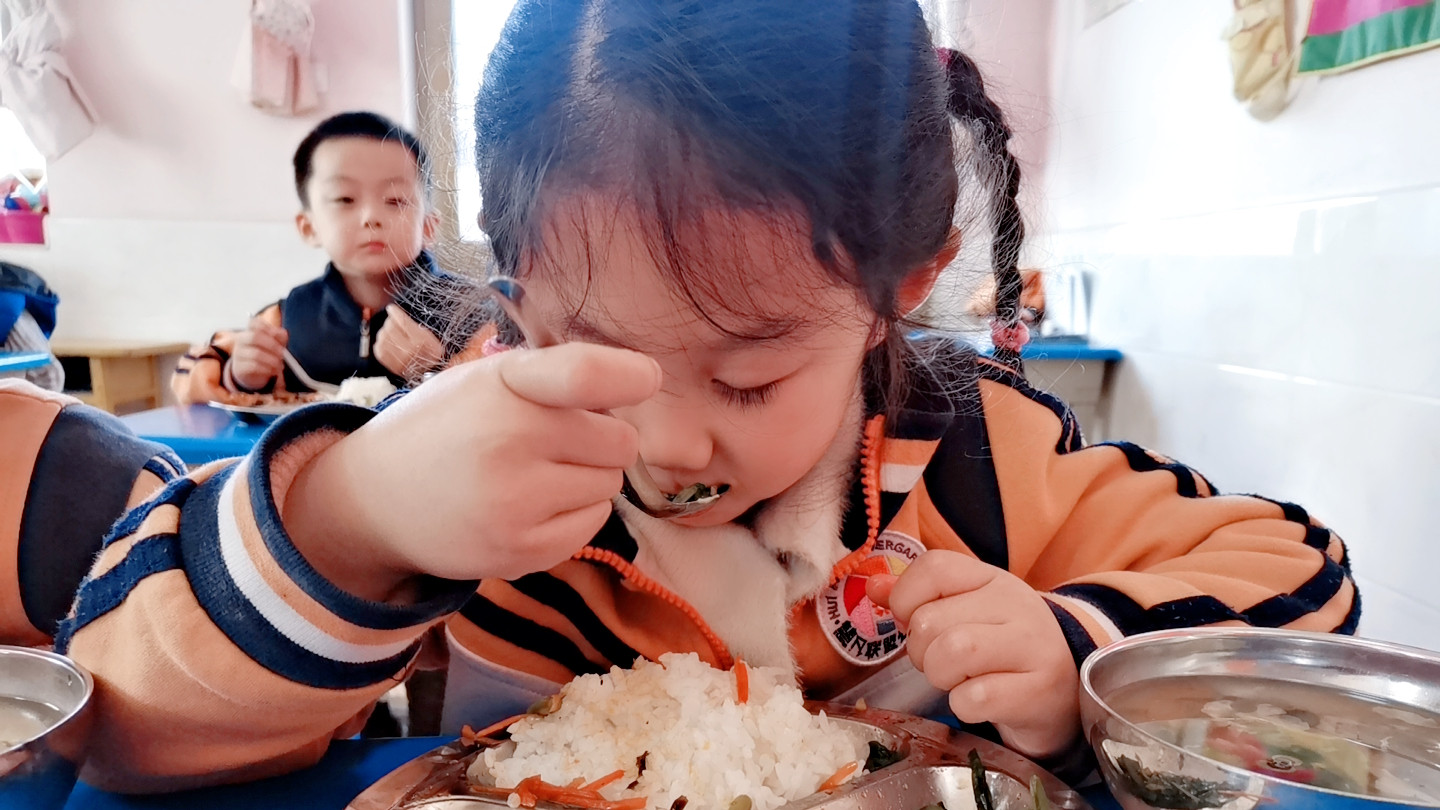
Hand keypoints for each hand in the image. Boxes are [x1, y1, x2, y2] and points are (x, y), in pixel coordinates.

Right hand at [230, 316, 287, 391]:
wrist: (254, 374)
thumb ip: (280, 336)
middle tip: (282, 353)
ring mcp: (238, 354)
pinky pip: (253, 367)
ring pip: (255, 354)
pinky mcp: (239, 368)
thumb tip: (281, 335)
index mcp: (250, 331)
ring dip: (272, 360)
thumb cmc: (267, 355)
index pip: (254, 323)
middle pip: (254, 337)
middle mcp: (241, 340)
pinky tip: (273, 371)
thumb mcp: (276, 344)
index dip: (268, 329)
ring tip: (279, 365)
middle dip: (272, 345)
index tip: (279, 339)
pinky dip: (267, 369)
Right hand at [283, 343, 662, 601]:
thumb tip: (642, 381)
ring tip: (532, 475)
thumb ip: (556, 375)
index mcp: (503, 383)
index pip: (585, 374)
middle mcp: (509, 439)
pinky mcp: (522, 551)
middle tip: (555, 441)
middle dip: (600, 439)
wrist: (375, 501)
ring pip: (610, 484)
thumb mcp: (485, 380)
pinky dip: (576, 514)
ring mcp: (515, 501)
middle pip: (620, 441)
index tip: (646, 380)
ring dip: (587, 478)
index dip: (630, 376)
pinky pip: (593, 523)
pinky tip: (530, 506)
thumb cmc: (449, 428)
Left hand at [374, 305, 445, 378]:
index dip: (395, 312)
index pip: (402, 322)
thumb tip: (395, 313)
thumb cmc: (430, 352)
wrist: (428, 373)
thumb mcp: (429, 336)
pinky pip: (378, 348)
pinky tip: (387, 342)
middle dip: (390, 321)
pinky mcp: (389, 364)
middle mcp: (409, 350)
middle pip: (390, 328)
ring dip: (385, 331)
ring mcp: (398, 359)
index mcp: (421, 341)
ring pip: (382, 336)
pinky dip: (381, 342)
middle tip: (393, 322)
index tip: (391, 308)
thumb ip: (413, 325)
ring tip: (391, 332)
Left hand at [867, 550, 1080, 758]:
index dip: (905, 598)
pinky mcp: (1039, 690)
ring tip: (957, 679)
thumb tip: (872, 587)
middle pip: (931, 621)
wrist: (1068, 688)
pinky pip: (974, 698)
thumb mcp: (966, 610)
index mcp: (991, 578)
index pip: (933, 567)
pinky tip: (979, 701)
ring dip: (940, 676)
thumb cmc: (1004, 647)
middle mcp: (1015, 605)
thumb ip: (918, 597)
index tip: (913, 622)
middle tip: (941, 662)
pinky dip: (963, 705)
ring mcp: (1032, 646)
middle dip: (921, 652)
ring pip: (952, 652)